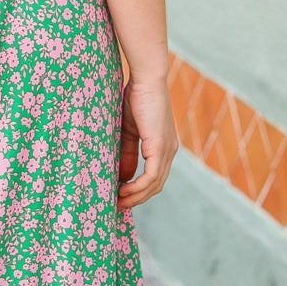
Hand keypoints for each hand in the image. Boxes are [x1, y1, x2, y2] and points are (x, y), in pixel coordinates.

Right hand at [116, 77, 178, 211]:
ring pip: (154, 185)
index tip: (120, 196)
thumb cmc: (135, 98)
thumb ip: (127, 153)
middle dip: (137, 198)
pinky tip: (124, 190)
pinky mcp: (160, 148)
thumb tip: (123, 176)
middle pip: (156, 186)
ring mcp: (167, 150)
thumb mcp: (128, 131)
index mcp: (164, 146)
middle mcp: (170, 151)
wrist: (147, 79)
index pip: (155, 177)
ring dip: (136, 196)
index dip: (139, 190)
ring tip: (118, 202)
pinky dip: (137, 187)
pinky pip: (151, 176)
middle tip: (117, 206)